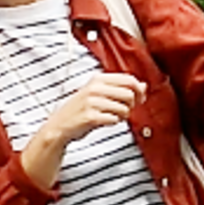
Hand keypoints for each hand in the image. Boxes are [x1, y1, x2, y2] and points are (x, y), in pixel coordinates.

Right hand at [23, 73, 146, 189]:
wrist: (60, 125)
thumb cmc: (81, 109)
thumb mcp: (100, 93)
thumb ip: (121, 88)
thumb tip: (143, 86)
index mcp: (98, 78)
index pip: (129, 79)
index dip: (138, 91)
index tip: (139, 99)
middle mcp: (94, 88)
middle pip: (129, 93)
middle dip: (132, 104)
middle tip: (125, 110)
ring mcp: (91, 102)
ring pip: (124, 108)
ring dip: (122, 115)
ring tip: (113, 116)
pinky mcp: (90, 117)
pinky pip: (114, 119)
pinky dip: (114, 122)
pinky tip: (106, 121)